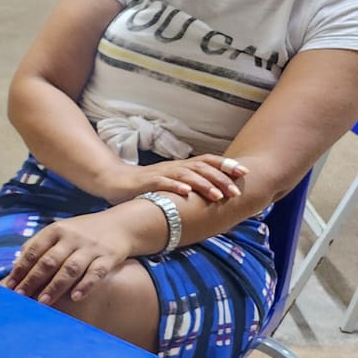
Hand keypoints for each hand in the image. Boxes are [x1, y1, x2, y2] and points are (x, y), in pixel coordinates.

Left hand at [2, 208, 146, 305]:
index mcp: (55, 231)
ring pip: (70, 268)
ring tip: (43, 302)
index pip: (34, 250)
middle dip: (33, 280)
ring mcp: (90, 247)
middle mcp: (72, 238)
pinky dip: (86, 285)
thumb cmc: (82, 233)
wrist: (121, 225)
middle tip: (21, 297)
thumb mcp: (59, 232)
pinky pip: (96, 272)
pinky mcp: (108, 257)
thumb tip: (15, 265)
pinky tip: (76, 297)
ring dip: (55, 286)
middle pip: (49, 261)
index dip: (21, 268)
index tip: (10, 286)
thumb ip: (38, 245)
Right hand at [96, 154, 246, 204]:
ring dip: (203, 184)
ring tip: (217, 195)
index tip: (245, 172)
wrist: (113, 181)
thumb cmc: (144, 187)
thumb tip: (215, 197)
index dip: (227, 165)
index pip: (207, 161)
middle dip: (221, 178)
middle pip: (201, 167)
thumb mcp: (170, 185)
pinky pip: (162, 182)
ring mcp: (159, 173)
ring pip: (186, 174)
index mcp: (181, 167)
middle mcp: (173, 167)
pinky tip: (186, 192)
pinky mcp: (145, 182)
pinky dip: (175, 186)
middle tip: (236, 191)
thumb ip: (189, 187)